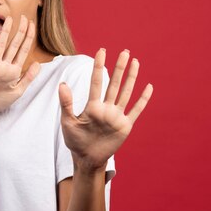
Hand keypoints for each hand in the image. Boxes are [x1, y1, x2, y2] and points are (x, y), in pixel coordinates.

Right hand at [0, 15, 39, 115]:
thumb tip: (39, 63)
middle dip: (20, 31)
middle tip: (24, 17)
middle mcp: (4, 65)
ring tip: (8, 19)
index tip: (32, 25)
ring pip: (1, 46)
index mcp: (14, 71)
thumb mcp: (18, 91)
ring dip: (5, 32)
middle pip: (14, 45)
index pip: (23, 51)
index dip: (29, 38)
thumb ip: (28, 77)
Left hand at [58, 49, 152, 172]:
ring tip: (135, 62)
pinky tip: (148, 87)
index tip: (102, 51)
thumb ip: (67, 104)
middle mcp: (106, 108)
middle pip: (114, 83)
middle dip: (119, 68)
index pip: (96, 82)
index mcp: (92, 106)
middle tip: (125, 51)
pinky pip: (136, 110)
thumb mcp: (67, 122)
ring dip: (131, 78)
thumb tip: (62, 84)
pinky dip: (142, 99)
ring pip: (126, 93)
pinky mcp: (125, 126)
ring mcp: (116, 116)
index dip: (99, 66)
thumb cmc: (75, 141)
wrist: (86, 159)